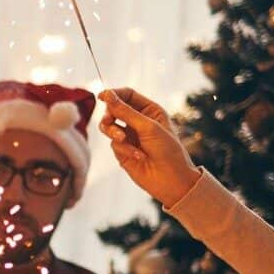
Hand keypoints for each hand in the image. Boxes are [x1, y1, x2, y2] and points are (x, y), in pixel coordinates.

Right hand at [98, 88, 200, 207]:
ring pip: (109, 126)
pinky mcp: (123, 151)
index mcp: (149, 110)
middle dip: (110, 115)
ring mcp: (129, 136)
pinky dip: (123, 149)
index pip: (127, 95)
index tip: (102, 96)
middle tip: (109, 120)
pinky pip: (114, 144)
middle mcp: (138, 121)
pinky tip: (138, 156)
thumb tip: (106, 95)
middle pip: (114, 109)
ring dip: (112, 131)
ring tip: (121, 138)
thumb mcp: (147, 126)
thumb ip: (125, 111)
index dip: (114, 94)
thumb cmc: (167, 150)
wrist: (171, 179)